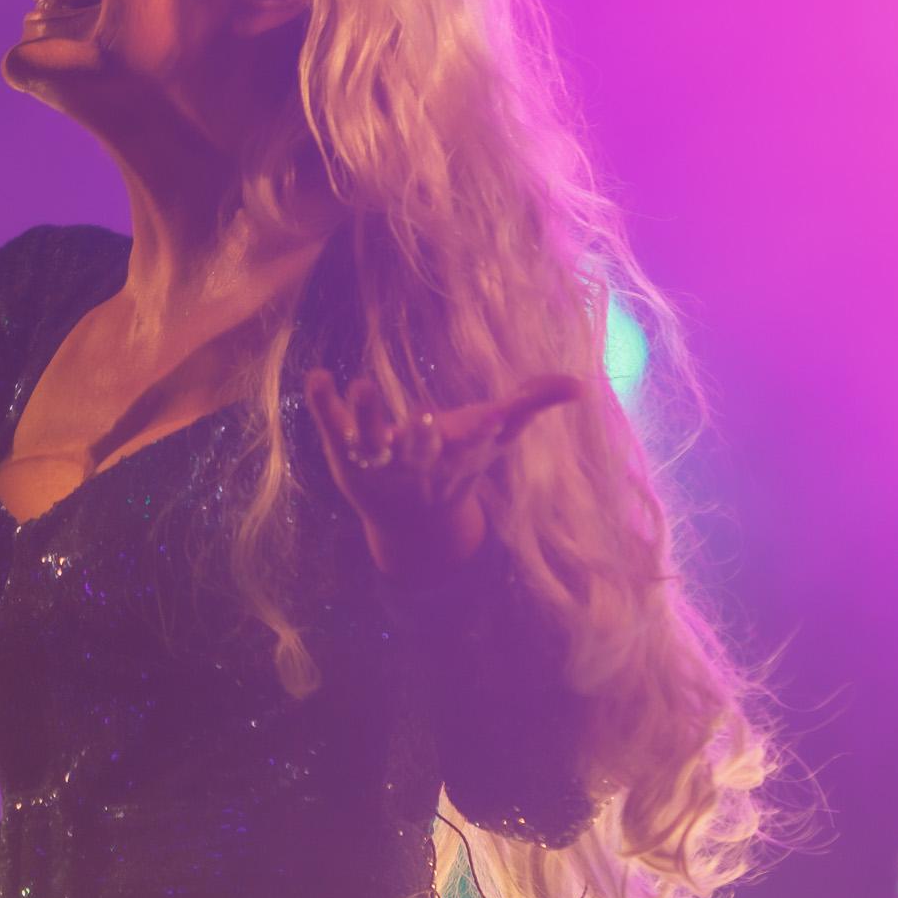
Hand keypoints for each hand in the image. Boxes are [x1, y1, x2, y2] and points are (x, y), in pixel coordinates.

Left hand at [303, 369, 580, 583]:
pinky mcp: (346, 453)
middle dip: (422, 437)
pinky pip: (333, 428)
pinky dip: (323, 404)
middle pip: (418, 450)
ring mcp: (378, 459)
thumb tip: (580, 385)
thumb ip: (532, 403)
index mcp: (455, 455)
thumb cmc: (460, 464)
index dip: (477, 435)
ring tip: (360, 384)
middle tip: (423, 417)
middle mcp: (417, 462)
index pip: (469, 446)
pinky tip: (316, 376)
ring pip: (370, 440)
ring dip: (365, 415)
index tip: (488, 422)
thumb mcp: (497, 436)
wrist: (414, 521)